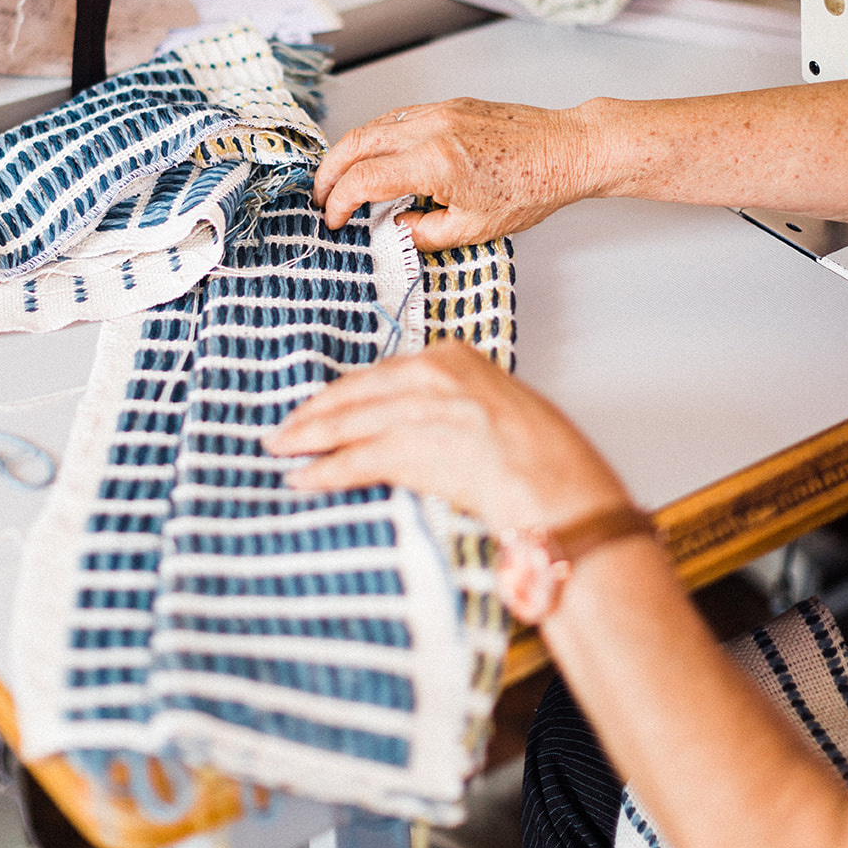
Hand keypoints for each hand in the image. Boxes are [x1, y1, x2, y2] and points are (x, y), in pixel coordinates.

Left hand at [266, 342, 630, 533]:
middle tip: (284, 429)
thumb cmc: (544, 459)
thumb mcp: (494, 406)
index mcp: (453, 357)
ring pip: (350, 423)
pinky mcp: (418, 447)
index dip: (344, 394)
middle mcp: (435, 374)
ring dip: (310, 441)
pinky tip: (304, 479)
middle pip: (357, 393)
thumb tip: (408, 421)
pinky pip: (358, 460)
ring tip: (282, 451)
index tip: (321, 407)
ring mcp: (425, 409)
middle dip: (316, 415)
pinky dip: (327, 471)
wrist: (565, 491)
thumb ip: (449, 402)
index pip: (381, 373)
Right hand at [313, 97, 598, 248]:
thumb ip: (423, 233)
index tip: (334, 220)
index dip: (339, 202)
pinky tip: (375, 156)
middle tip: (321, 198)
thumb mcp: (474, 228)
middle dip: (330, 173)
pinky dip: (375, 137)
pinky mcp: (449, 105)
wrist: (567, 149)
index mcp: (434, 163)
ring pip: (373, 125)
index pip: (364, 180)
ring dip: (348, 151)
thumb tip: (393, 229)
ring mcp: (439, 111)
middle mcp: (430, 129)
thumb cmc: (532, 187)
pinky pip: (397, 117)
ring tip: (340, 178)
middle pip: (356, 143)